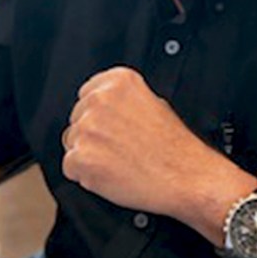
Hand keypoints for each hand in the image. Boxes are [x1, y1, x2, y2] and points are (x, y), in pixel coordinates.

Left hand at [61, 66, 232, 220]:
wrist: (186, 176)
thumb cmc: (175, 147)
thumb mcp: (155, 103)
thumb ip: (125, 100)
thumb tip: (108, 108)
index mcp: (118, 81)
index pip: (87, 93)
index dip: (97, 114)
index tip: (109, 125)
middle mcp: (100, 100)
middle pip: (77, 118)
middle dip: (92, 134)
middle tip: (118, 147)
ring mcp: (88, 128)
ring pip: (72, 142)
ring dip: (88, 154)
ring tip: (118, 161)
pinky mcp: (81, 157)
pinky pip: (70, 167)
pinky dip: (85, 175)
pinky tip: (111, 174)